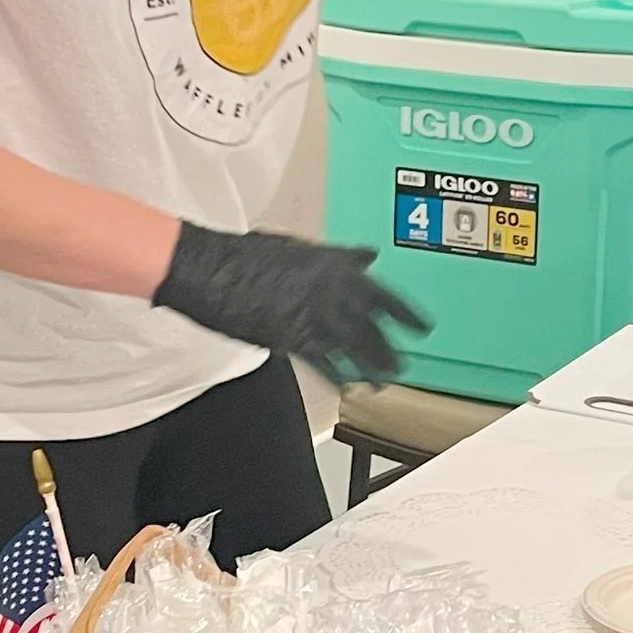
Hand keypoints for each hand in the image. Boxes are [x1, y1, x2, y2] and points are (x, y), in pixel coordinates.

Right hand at [154, 223, 430, 384]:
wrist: (210, 267)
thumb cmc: (246, 253)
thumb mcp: (299, 246)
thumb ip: (336, 257)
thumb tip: (366, 257)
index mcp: (334, 264)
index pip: (382, 292)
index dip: (405, 312)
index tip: (422, 326)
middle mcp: (331, 289)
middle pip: (374, 326)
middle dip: (391, 348)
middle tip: (406, 363)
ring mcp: (313, 314)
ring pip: (356, 346)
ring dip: (373, 365)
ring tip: (385, 380)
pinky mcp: (292, 337)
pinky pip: (325, 361)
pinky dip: (339, 375)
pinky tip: (349, 385)